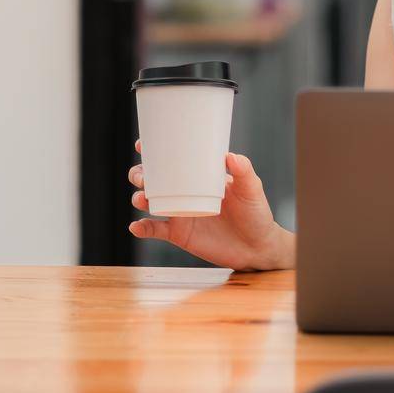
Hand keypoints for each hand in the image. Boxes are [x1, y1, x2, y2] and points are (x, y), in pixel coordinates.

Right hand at [128, 141, 295, 270]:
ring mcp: (180, 213)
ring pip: (150, 202)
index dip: (153, 151)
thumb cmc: (255, 213)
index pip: (173, 159)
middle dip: (139, 174)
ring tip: (141, 198)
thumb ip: (243, 171)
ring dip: (139, 197)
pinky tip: (136, 226)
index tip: (142, 145)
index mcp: (199, 176)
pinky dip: (142, 228)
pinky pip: (155, 230)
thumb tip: (230, 156)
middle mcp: (185, 192)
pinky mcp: (179, 234)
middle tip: (142, 176)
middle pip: (153, 179)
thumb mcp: (251, 189)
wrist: (256, 248)